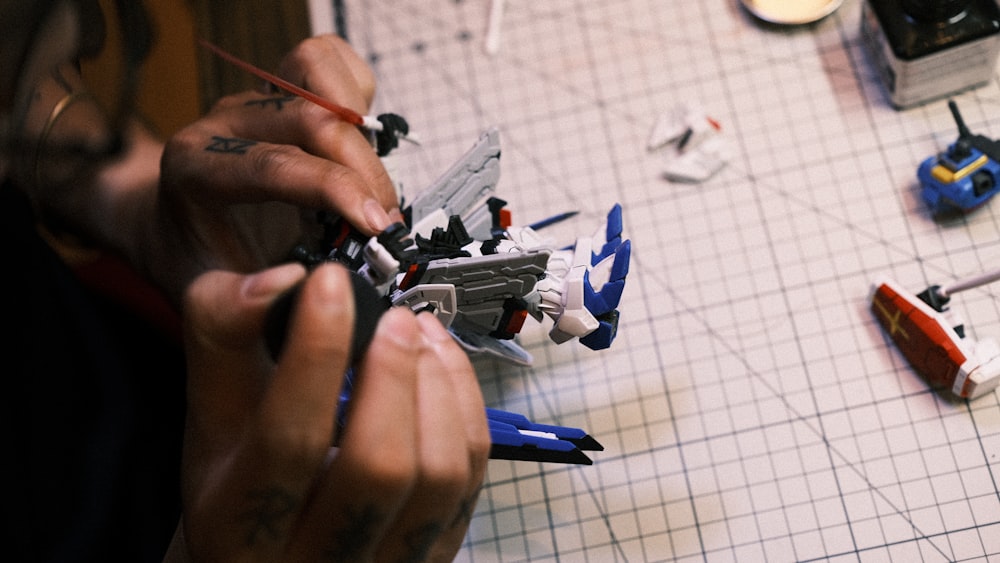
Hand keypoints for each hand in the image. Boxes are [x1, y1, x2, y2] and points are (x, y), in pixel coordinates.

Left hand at [149, 35, 399, 302]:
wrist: (180, 227)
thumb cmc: (197, 261)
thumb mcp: (203, 298)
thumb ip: (233, 307)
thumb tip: (289, 286)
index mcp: (195, 168)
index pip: (273, 165)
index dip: (335, 191)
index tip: (376, 225)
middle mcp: (224, 124)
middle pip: (309, 120)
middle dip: (363, 172)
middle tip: (386, 224)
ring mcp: (255, 101)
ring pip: (317, 74)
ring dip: (360, 126)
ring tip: (374, 181)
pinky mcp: (282, 88)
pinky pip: (326, 60)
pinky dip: (355, 91)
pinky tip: (362, 141)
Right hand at [180, 263, 489, 561]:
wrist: (272, 545)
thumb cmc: (240, 473)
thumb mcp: (210, 410)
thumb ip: (225, 334)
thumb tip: (282, 279)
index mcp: (237, 525)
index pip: (289, 440)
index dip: (316, 352)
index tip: (329, 284)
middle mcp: (313, 560)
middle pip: (378, 467)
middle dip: (393, 373)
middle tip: (393, 318)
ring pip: (438, 476)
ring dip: (438, 386)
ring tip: (418, 335)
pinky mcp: (431, 554)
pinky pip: (470, 479)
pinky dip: (465, 407)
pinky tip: (441, 364)